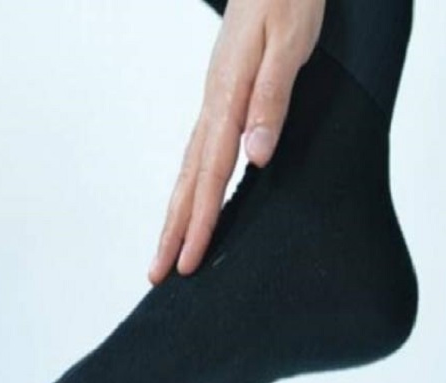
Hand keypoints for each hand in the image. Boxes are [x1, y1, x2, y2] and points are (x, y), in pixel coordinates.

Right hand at [148, 0, 325, 284]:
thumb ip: (272, 100)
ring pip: (189, 168)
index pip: (212, 173)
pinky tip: (192, 197)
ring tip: (165, 248)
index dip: (200, 222)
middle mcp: (214, 104)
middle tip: (157, 273)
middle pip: (188, 179)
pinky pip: (200, 152)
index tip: (188, 263)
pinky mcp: (222, 98)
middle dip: (173, 229)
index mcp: (228, 97)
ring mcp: (215, 101)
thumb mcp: (289, 45)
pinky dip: (192, 184)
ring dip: (177, 211)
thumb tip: (256, 158)